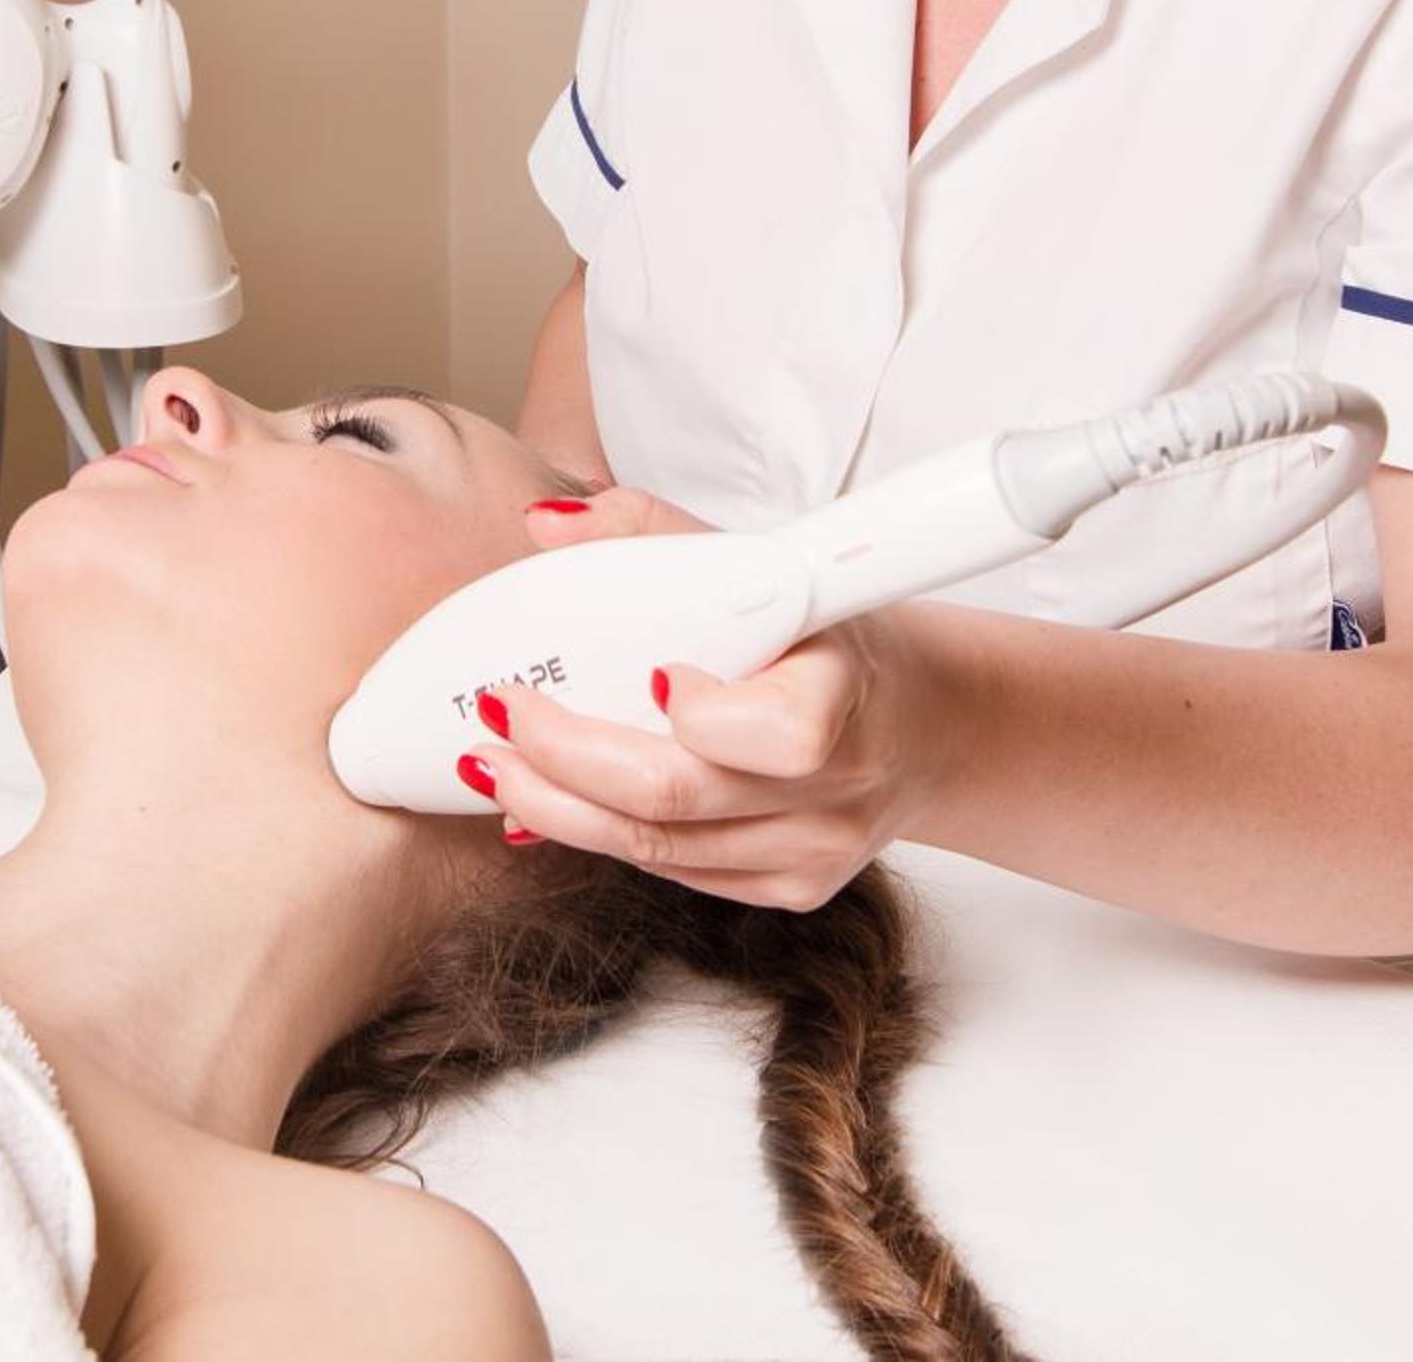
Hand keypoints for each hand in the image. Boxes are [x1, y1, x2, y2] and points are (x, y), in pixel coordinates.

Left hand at [471, 489, 939, 909]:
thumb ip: (654, 535)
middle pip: (675, 796)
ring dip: (557, 808)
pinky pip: (675, 870)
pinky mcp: (790, 889)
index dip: (699, 713)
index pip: (777, 729)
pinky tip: (549, 803)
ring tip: (492, 766)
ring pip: (658, 848)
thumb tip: (550, 523)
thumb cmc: (831, 640)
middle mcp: (835, 787)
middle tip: (498, 719)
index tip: (643, 674)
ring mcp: (813, 851)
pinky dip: (602, 834)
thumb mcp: (766, 567)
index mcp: (844, 693)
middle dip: (563, 762)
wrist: (920, 726)